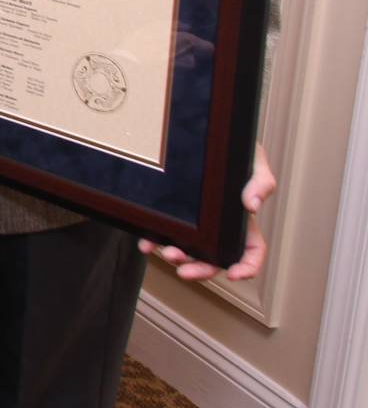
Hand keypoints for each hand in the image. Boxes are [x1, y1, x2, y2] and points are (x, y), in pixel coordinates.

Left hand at [139, 143, 275, 280]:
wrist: (209, 133)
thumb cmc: (238, 152)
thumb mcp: (255, 162)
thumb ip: (261, 182)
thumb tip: (252, 205)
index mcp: (241, 221)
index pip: (251, 251)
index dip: (247, 267)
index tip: (236, 275)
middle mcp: (218, 227)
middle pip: (214, 258)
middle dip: (201, 270)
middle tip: (184, 271)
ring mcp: (195, 222)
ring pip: (188, 249)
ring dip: (177, 257)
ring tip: (167, 253)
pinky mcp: (175, 212)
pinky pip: (164, 231)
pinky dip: (154, 240)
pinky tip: (146, 243)